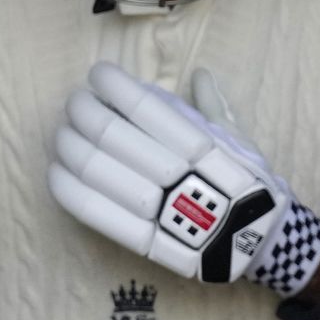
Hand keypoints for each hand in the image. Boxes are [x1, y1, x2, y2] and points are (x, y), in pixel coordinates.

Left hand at [49, 63, 319, 294]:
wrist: (262, 244)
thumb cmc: (251, 187)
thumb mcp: (240, 142)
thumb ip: (212, 108)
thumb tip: (200, 75)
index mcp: (203, 146)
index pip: (145, 107)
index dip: (113, 86)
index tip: (99, 75)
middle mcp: (179, 175)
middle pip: (110, 135)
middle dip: (83, 111)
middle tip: (76, 102)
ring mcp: (160, 210)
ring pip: (96, 170)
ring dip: (69, 145)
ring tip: (63, 132)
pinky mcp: (146, 242)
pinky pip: (95, 213)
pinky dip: (69, 188)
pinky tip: (57, 170)